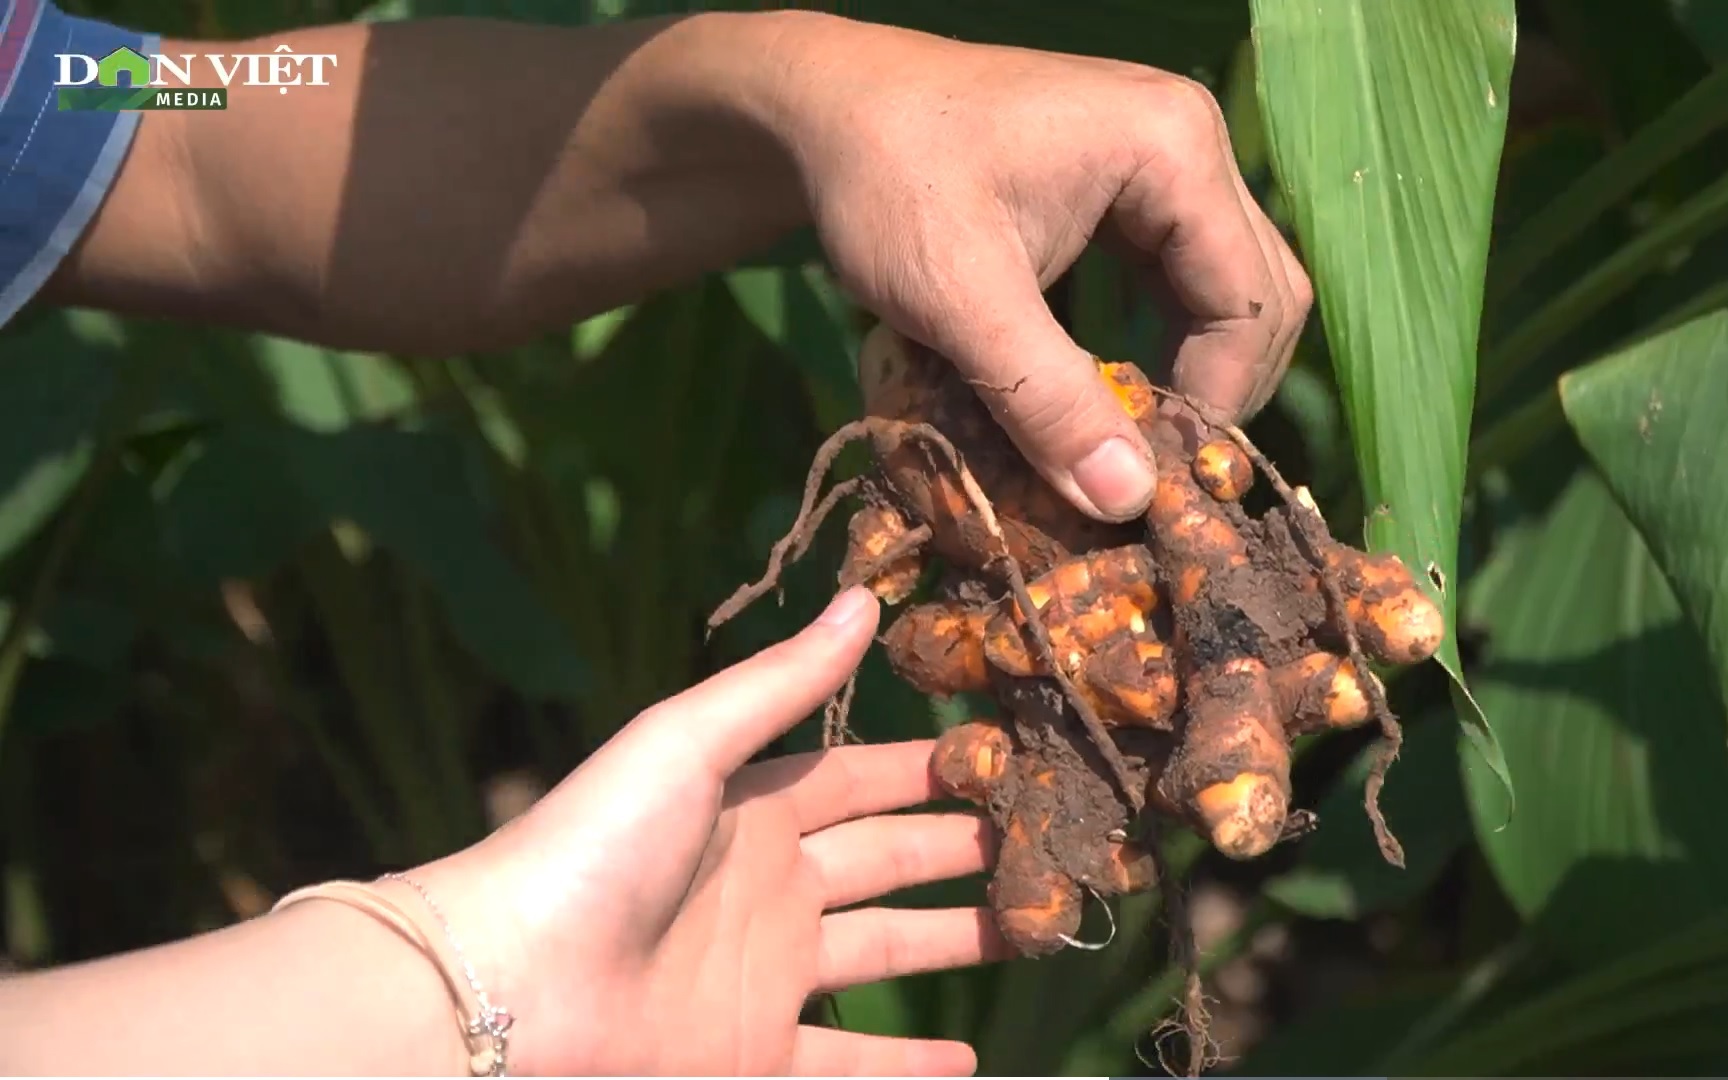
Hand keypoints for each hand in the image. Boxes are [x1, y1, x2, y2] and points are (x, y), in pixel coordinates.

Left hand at [415, 587, 1004, 1075]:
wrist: (512, 983)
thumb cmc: (596, 845)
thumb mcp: (689, 740)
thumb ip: (781, 681)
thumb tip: (864, 596)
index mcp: (754, 807)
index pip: (862, 778)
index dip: (929, 768)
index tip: (1008, 755)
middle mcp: (770, 886)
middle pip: (889, 861)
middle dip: (962, 849)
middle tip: (1047, 839)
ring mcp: (765, 973)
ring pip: (886, 953)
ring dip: (956, 942)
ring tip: (1035, 932)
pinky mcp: (755, 1053)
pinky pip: (850, 1064)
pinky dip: (908, 1068)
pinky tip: (969, 1063)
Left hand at [768, 15, 1311, 520]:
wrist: (822, 111)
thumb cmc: (885, 184)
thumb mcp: (961, 299)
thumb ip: (1047, 400)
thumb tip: (1127, 501)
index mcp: (1172, 149)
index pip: (1250, 302)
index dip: (1218, 402)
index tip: (1156, 480)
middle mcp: (1188, 140)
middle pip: (1258, 292)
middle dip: (1218, 388)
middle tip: (1157, 468)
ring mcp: (1160, 156)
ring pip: (1223, 287)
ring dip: (1192, 368)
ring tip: (1136, 442)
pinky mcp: (1126, 181)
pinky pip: (1174, 273)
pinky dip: (1159, 337)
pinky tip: (1114, 390)